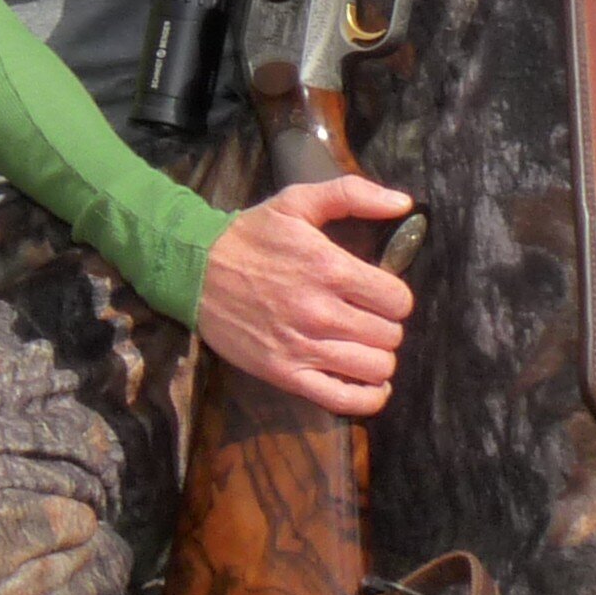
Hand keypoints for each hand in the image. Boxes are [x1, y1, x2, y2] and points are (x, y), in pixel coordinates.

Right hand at [194, 175, 415, 414]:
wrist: (192, 268)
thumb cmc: (249, 236)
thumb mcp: (296, 202)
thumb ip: (351, 194)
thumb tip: (404, 202)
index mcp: (329, 268)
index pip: (398, 300)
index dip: (392, 297)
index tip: (374, 294)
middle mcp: (320, 312)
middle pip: (390, 336)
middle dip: (383, 325)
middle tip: (363, 317)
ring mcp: (302, 346)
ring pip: (376, 368)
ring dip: (376, 357)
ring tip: (359, 344)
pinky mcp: (285, 374)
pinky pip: (345, 400)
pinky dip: (368, 397)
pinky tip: (367, 381)